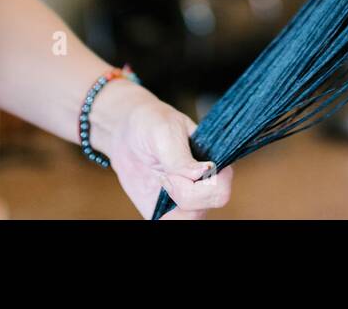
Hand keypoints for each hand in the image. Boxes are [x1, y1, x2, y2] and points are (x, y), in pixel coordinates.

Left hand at [91, 81, 232, 218]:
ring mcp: (186, 200)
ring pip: (191, 218)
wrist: (127, 132)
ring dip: (171, 203)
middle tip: (165, 174)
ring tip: (160, 179)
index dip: (199, 186)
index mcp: (214, 162)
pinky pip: (170, 224)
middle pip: (207, 206)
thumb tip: (205, 173)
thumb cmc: (151, 123)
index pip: (220, 189)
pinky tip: (154, 193)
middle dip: (183, 193)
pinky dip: (162, 216)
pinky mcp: (165, 212)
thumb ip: (181, 157)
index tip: (176, 170)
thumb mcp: (165, 133)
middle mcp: (205, 184)